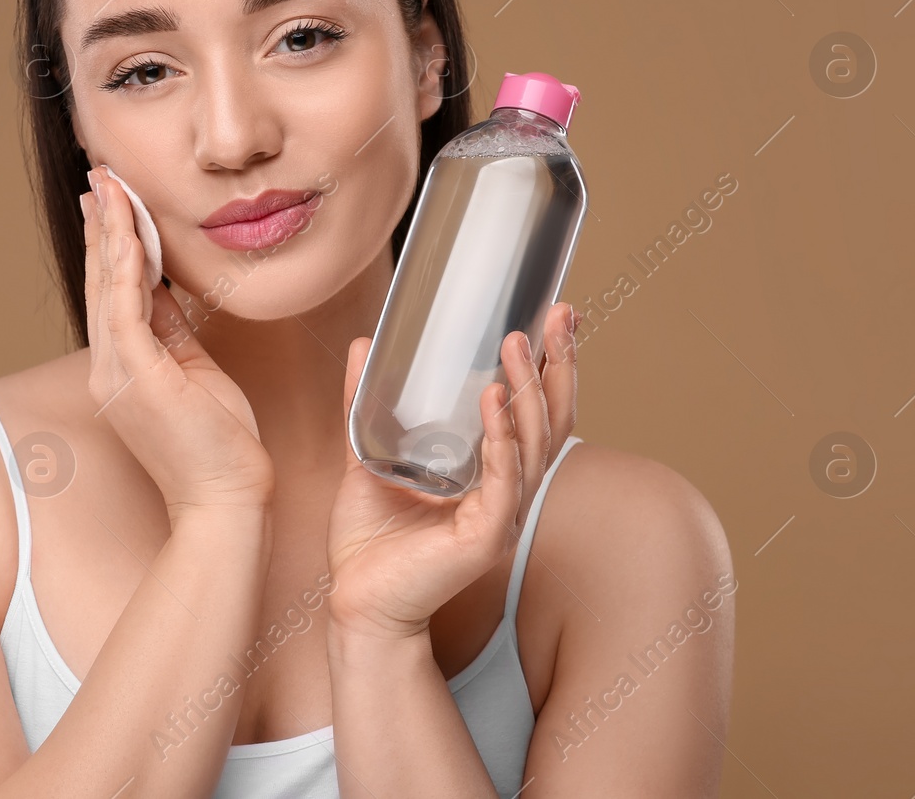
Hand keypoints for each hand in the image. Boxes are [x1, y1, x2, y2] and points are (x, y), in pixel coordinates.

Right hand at [82, 164, 274, 515]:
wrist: (227, 499)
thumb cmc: (219, 445)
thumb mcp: (196, 372)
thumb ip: (174, 330)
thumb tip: (165, 287)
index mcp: (123, 367)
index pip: (112, 292)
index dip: (109, 243)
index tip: (110, 201)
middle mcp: (109, 368)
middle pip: (99, 282)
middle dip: (100, 225)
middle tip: (100, 177)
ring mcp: (116, 374)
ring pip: (106, 287)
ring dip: (108, 232)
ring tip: (108, 187)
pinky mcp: (136, 378)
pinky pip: (124, 310)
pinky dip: (122, 267)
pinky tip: (126, 232)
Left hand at [324, 303, 579, 638]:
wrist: (355, 600)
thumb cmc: (369, 541)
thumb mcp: (369, 454)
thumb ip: (367, 403)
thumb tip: (364, 343)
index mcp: (492, 475)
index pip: (536, 414)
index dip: (551, 367)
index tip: (555, 317)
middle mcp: (507, 493)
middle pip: (551, 423)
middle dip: (558, 366)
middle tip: (559, 315)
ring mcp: (501, 517)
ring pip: (532, 446)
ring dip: (526, 392)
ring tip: (516, 345)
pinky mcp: (483, 538)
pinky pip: (502, 481)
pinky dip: (501, 439)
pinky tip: (494, 402)